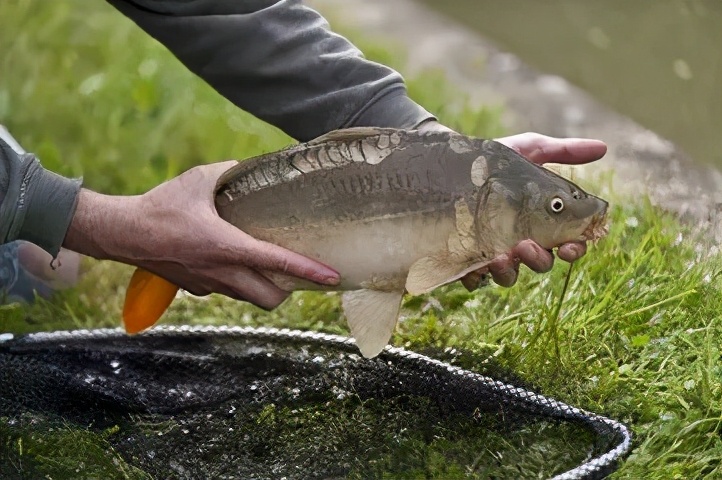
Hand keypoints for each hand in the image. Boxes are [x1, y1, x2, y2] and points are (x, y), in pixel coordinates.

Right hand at [64, 161, 339, 308]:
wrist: (123, 233)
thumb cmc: (161, 206)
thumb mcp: (199, 180)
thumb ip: (230, 173)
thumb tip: (252, 169)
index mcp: (227, 246)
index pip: (277, 263)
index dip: (309, 272)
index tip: (332, 277)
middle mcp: (222, 272)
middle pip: (270, 298)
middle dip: (290, 290)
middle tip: (297, 272)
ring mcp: (209, 284)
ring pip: (250, 299)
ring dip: (266, 289)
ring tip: (272, 268)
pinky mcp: (197, 288)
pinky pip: (228, 292)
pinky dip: (241, 284)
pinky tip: (236, 264)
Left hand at [416, 121, 606, 288]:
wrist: (450, 161)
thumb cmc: (495, 159)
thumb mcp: (528, 149)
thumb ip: (563, 152)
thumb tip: (603, 148)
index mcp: (541, 222)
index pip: (567, 244)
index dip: (574, 249)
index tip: (571, 245)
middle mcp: (520, 241)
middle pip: (540, 264)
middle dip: (539, 260)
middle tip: (527, 246)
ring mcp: (493, 252)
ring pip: (509, 276)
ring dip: (509, 271)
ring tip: (500, 256)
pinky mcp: (465, 258)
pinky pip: (475, 279)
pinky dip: (477, 277)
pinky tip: (475, 266)